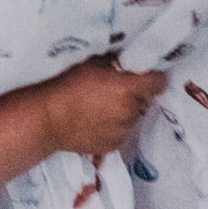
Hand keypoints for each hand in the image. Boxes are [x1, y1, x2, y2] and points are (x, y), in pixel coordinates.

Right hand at [31, 57, 167, 157]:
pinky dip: (114, 127)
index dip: (154, 79)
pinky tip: (96, 121)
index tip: (149, 77)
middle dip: (136, 95)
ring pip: (133, 118)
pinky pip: (121, 133)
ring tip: (102, 108)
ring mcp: (123, 130)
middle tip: (115, 91)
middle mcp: (130, 110)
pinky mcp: (113, 145)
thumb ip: (116, 65)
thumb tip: (127, 63)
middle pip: (145, 100)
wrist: (49, 119)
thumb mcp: (93, 64)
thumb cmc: (67, 87)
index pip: (159, 83)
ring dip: (125, 112)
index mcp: (129, 88)